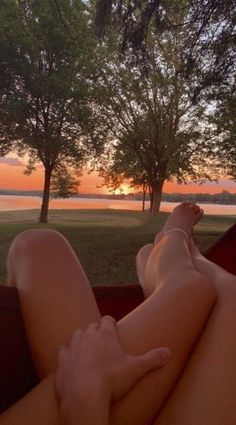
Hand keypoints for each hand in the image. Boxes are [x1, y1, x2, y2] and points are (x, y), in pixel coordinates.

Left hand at [55, 315, 169, 403]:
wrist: (84, 394)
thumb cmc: (111, 380)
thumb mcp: (136, 369)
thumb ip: (152, 359)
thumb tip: (169, 352)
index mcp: (106, 335)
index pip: (108, 319)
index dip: (110, 321)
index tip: (113, 325)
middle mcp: (88, 336)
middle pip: (92, 326)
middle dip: (96, 330)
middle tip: (101, 339)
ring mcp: (73, 347)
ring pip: (76, 334)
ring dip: (81, 338)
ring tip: (86, 346)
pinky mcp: (62, 360)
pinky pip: (62, 350)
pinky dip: (66, 352)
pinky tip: (69, 357)